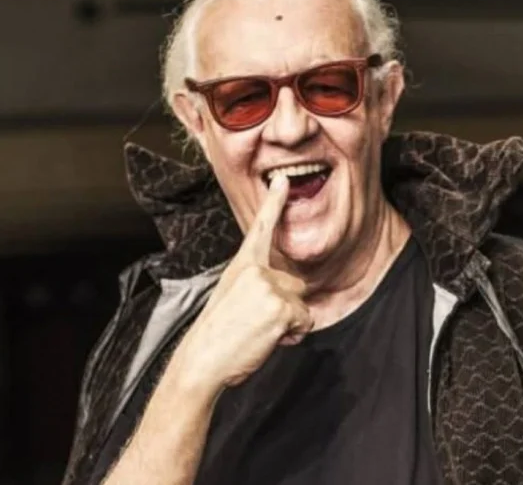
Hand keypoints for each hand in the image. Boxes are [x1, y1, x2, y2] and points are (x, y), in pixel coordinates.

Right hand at [172, 175, 312, 392]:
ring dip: (289, 323)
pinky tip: (267, 338)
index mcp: (242, 265)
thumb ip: (258, 287)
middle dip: (287, 307)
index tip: (282, 179)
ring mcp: (269, 287)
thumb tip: (289, 301)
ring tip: (259, 332)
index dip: (274, 201)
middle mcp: (256, 269)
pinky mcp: (281, 307)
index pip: (261, 228)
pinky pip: (306, 320)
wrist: (201, 360)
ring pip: (302, 304)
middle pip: (296, 284)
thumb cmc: (217, 335)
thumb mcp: (233, 298)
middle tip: (257, 323)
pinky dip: (293, 334)